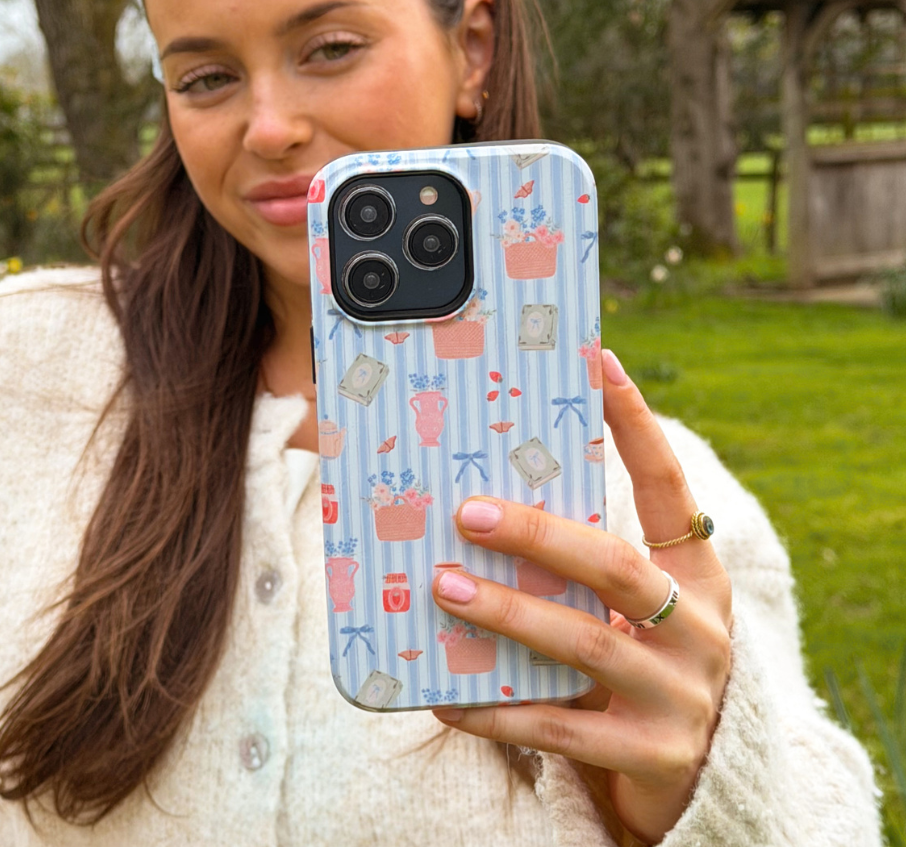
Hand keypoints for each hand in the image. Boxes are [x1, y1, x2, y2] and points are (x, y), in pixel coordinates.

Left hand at [431, 349, 732, 844]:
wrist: (697, 781)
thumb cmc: (640, 668)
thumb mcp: (627, 612)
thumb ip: (578, 571)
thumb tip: (478, 511)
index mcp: (695, 577)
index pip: (669, 487)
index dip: (637, 425)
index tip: (601, 362)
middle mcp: (699, 629)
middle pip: (614, 564)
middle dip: (538, 533)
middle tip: (468, 511)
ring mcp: (680, 695)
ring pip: (584, 642)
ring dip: (508, 613)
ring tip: (444, 586)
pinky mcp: (652, 755)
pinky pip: (559, 727)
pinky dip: (498, 709)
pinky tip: (444, 695)